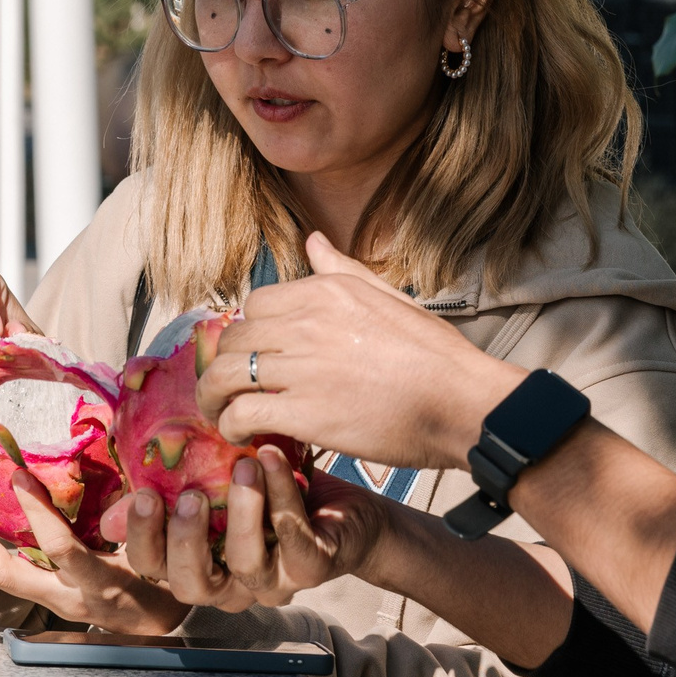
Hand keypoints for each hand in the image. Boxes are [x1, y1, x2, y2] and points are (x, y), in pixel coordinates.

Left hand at [0, 466, 185, 636]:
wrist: (159, 634)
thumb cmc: (165, 586)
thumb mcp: (162, 552)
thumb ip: (136, 520)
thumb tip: (116, 468)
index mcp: (101, 583)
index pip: (60, 549)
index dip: (37, 511)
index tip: (20, 475)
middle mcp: (69, 597)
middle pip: (5, 574)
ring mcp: (54, 603)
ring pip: (2, 576)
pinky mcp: (49, 600)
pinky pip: (14, 572)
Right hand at [126, 450, 395, 611]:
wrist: (346, 512)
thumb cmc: (271, 495)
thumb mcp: (215, 489)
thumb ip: (172, 493)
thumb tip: (112, 499)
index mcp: (199, 567)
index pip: (154, 570)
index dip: (141, 540)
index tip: (143, 495)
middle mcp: (231, 585)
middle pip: (192, 586)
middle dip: (185, 541)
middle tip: (188, 496)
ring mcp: (273, 582)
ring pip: (246, 564)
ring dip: (241, 512)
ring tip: (242, 465)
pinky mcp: (312, 569)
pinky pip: (295, 542)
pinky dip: (282, 499)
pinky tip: (274, 462)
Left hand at [200, 234, 521, 466]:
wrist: (462, 401)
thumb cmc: (435, 354)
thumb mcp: (388, 296)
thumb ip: (343, 269)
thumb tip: (313, 240)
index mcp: (326, 291)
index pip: (255, 305)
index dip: (250, 334)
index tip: (258, 357)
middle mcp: (307, 323)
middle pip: (234, 340)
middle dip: (225, 366)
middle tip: (233, 389)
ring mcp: (303, 367)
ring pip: (225, 375)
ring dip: (213, 398)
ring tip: (221, 415)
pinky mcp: (304, 412)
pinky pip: (242, 412)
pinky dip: (232, 426)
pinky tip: (243, 435)